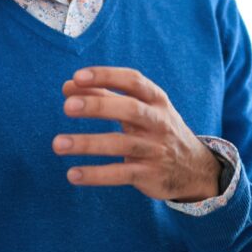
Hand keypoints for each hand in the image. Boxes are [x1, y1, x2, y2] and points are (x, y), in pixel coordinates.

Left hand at [52, 66, 221, 201]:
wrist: (194, 168)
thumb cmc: (156, 129)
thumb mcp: (139, 108)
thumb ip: (105, 96)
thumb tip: (68, 86)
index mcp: (156, 99)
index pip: (133, 80)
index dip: (106, 76)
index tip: (78, 76)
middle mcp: (158, 121)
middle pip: (129, 109)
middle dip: (97, 106)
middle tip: (67, 107)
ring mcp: (155, 149)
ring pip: (120, 144)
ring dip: (87, 143)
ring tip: (57, 144)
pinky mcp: (150, 174)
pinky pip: (120, 174)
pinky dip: (96, 174)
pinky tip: (72, 174)